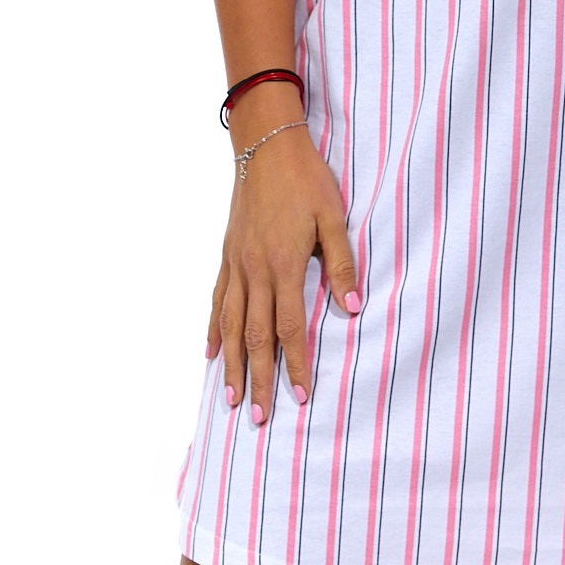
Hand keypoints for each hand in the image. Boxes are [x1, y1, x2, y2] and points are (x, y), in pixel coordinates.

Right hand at [205, 110, 361, 423]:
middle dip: (259, 380)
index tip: (299, 397)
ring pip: (230, 325)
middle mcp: (255, 271)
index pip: (290, 327)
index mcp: (284, 264)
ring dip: (232, 366)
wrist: (266, 146)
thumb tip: (353, 305)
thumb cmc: (306, 179)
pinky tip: (211, 354)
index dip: (295, 364)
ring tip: (231, 400)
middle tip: (259, 419)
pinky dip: (213, 330)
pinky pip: (217, 300)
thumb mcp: (333, 216)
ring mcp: (236, 264)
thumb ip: (342, 262)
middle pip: (255, 337)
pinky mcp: (227, 255)